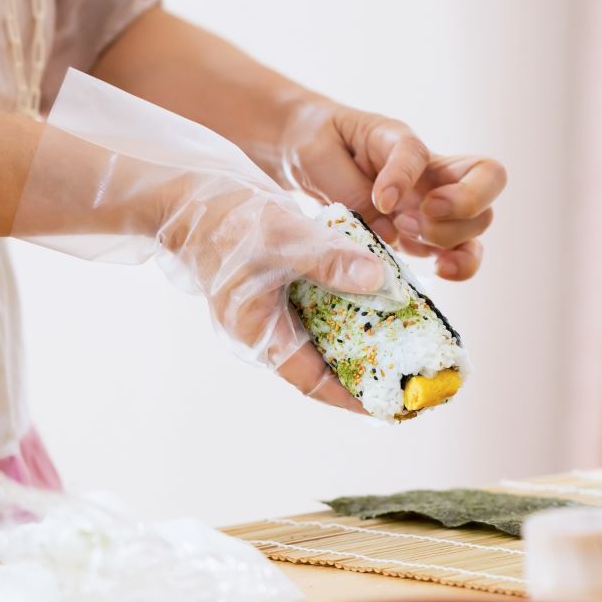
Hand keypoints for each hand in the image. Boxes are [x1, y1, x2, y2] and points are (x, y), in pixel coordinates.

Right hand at [15, 72, 392, 413]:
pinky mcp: (279, 287)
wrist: (186, 195)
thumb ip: (330, 261)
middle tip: (416, 373)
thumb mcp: (284, 239)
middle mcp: (269, 329)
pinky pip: (322, 306)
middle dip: (370, 369)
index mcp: (261, 333)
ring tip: (410, 338)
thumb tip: (378, 280)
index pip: (315, 381)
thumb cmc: (225, 221)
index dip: (356, 397)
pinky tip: (383, 295)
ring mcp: (273, 309)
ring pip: (327, 334)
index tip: (396, 405)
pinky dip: (351, 305)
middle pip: (326, 363)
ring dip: (365, 336)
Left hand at [282, 101, 506, 279]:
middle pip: (489, 177)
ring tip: (407, 237)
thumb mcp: (319, 157)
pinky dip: (459, 265)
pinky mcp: (428, 235)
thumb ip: (351, 190)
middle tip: (418, 218)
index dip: (403, 177)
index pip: (416, 152)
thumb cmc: (317, 146)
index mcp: (398, 140)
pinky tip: (438, 272)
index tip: (381, 199)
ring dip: (452, 237)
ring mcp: (435, 203)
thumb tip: (386, 229)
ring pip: (480, 220)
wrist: (311, 154)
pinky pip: (462, 252)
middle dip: (462, 204)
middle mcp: (430, 170)